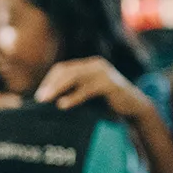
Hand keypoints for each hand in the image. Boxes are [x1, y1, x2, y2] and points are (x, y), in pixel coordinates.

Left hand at [33, 56, 155, 121]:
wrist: (133, 107)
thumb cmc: (108, 103)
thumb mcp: (88, 94)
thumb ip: (73, 92)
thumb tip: (49, 98)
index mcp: (88, 66)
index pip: (63, 68)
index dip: (49, 80)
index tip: (39, 95)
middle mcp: (95, 65)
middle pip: (66, 71)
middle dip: (51, 85)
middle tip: (39, 98)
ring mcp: (103, 72)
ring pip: (75, 77)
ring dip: (58, 89)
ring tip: (46, 100)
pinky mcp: (110, 83)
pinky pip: (87, 89)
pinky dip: (74, 97)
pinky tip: (63, 104)